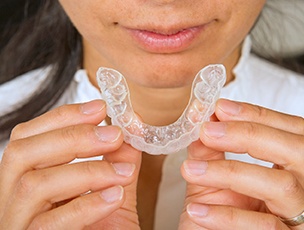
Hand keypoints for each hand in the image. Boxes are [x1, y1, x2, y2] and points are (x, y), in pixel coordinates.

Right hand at [0, 100, 140, 229]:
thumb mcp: (110, 192)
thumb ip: (117, 162)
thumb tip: (132, 131)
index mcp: (26, 178)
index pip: (28, 137)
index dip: (62, 117)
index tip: (100, 108)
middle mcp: (10, 199)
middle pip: (21, 153)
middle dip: (72, 137)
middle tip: (113, 133)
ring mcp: (16, 225)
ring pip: (33, 186)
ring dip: (85, 171)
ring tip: (124, 171)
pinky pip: (48, 224)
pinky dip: (85, 205)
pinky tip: (114, 197)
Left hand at [180, 99, 303, 229]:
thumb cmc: (222, 213)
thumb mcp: (215, 181)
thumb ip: (211, 153)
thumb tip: (199, 123)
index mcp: (292, 168)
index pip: (290, 131)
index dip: (258, 115)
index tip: (220, 108)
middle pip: (296, 150)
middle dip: (249, 134)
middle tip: (207, 131)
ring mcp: (301, 216)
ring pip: (281, 185)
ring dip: (230, 172)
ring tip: (191, 169)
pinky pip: (265, 226)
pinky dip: (227, 216)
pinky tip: (197, 209)